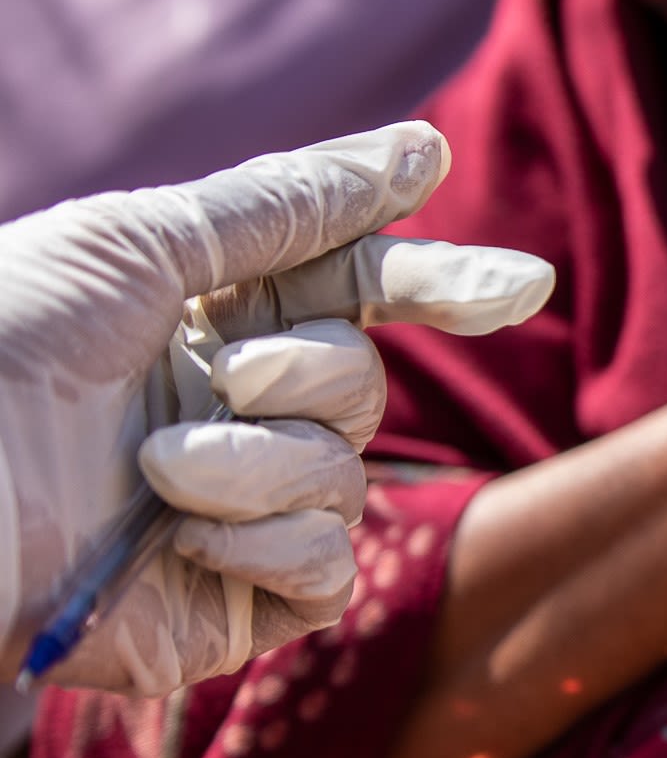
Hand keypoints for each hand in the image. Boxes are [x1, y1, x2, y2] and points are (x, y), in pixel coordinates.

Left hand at [0, 123, 554, 696]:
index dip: (439, 285)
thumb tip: (427, 150)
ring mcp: (230, 515)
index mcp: (199, 321)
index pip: (354, 294)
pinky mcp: (228, 608)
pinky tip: (185, 536)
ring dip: (262, 465)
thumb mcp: (143, 243)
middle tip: (219, 379)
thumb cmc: (1, 345)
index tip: (523, 287)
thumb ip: (296, 204)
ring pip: (349, 477)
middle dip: (306, 376)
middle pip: (363, 382)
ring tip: (155, 472)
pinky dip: (272, 544)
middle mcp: (224, 415)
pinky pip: (329, 566)